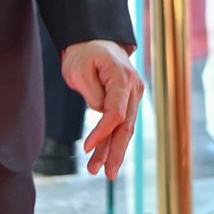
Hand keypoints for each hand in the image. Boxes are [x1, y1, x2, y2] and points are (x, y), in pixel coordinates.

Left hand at [62, 41, 144, 178]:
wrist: (95, 40)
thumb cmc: (84, 54)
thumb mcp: (79, 70)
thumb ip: (92, 94)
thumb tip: (102, 114)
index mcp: (122, 77)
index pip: (116, 113)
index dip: (102, 132)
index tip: (87, 148)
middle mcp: (134, 87)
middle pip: (126, 125)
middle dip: (115, 151)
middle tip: (106, 173)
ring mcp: (134, 95)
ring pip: (125, 128)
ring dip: (112, 150)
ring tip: (98, 171)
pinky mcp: (128, 101)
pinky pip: (121, 124)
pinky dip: (112, 141)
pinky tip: (104, 160)